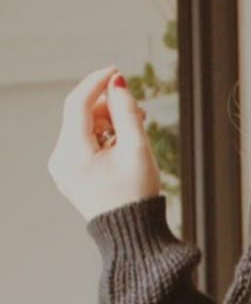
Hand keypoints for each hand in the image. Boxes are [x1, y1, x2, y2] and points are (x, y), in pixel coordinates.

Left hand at [47, 65, 160, 222]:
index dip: (97, 82)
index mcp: (74, 155)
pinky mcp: (68, 172)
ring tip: (135, 127)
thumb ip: (127, 112)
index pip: (77, 104)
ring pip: (81, 127)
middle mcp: (60, 160)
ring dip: (106, 121)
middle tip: (136, 109)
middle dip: (107, 106)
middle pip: (79, 115)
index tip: (116, 71)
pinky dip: (101, 136)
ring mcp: (61, 167)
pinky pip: (81, 142)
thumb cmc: (136, 195)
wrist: (130, 233)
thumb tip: (117, 83)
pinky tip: (121, 141)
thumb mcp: (137, 149)